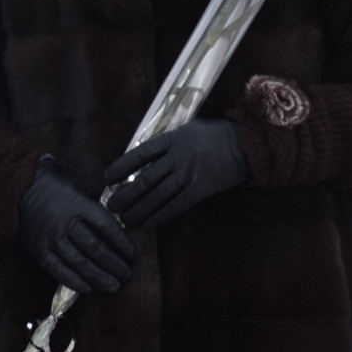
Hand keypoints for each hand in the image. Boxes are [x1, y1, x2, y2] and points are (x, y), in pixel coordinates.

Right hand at [17, 158, 134, 294]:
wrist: (21, 191)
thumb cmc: (57, 191)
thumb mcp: (79, 192)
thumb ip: (95, 211)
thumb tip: (119, 233)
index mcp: (79, 205)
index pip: (106, 226)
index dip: (121, 243)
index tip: (132, 255)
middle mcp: (65, 222)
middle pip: (95, 248)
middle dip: (114, 264)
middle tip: (127, 275)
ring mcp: (51, 238)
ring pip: (79, 262)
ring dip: (99, 277)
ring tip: (114, 286)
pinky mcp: (39, 251)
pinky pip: (58, 270)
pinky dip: (74, 281)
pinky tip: (89, 289)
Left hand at [103, 119, 250, 229]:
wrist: (244, 144)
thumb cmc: (213, 134)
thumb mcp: (186, 129)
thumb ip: (165, 142)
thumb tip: (141, 158)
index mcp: (172, 139)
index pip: (139, 154)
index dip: (120, 167)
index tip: (107, 178)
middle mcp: (177, 158)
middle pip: (144, 180)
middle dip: (125, 195)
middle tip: (111, 205)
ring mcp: (189, 175)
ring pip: (157, 197)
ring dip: (138, 210)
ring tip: (124, 218)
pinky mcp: (199, 191)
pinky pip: (175, 207)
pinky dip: (159, 216)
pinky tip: (146, 222)